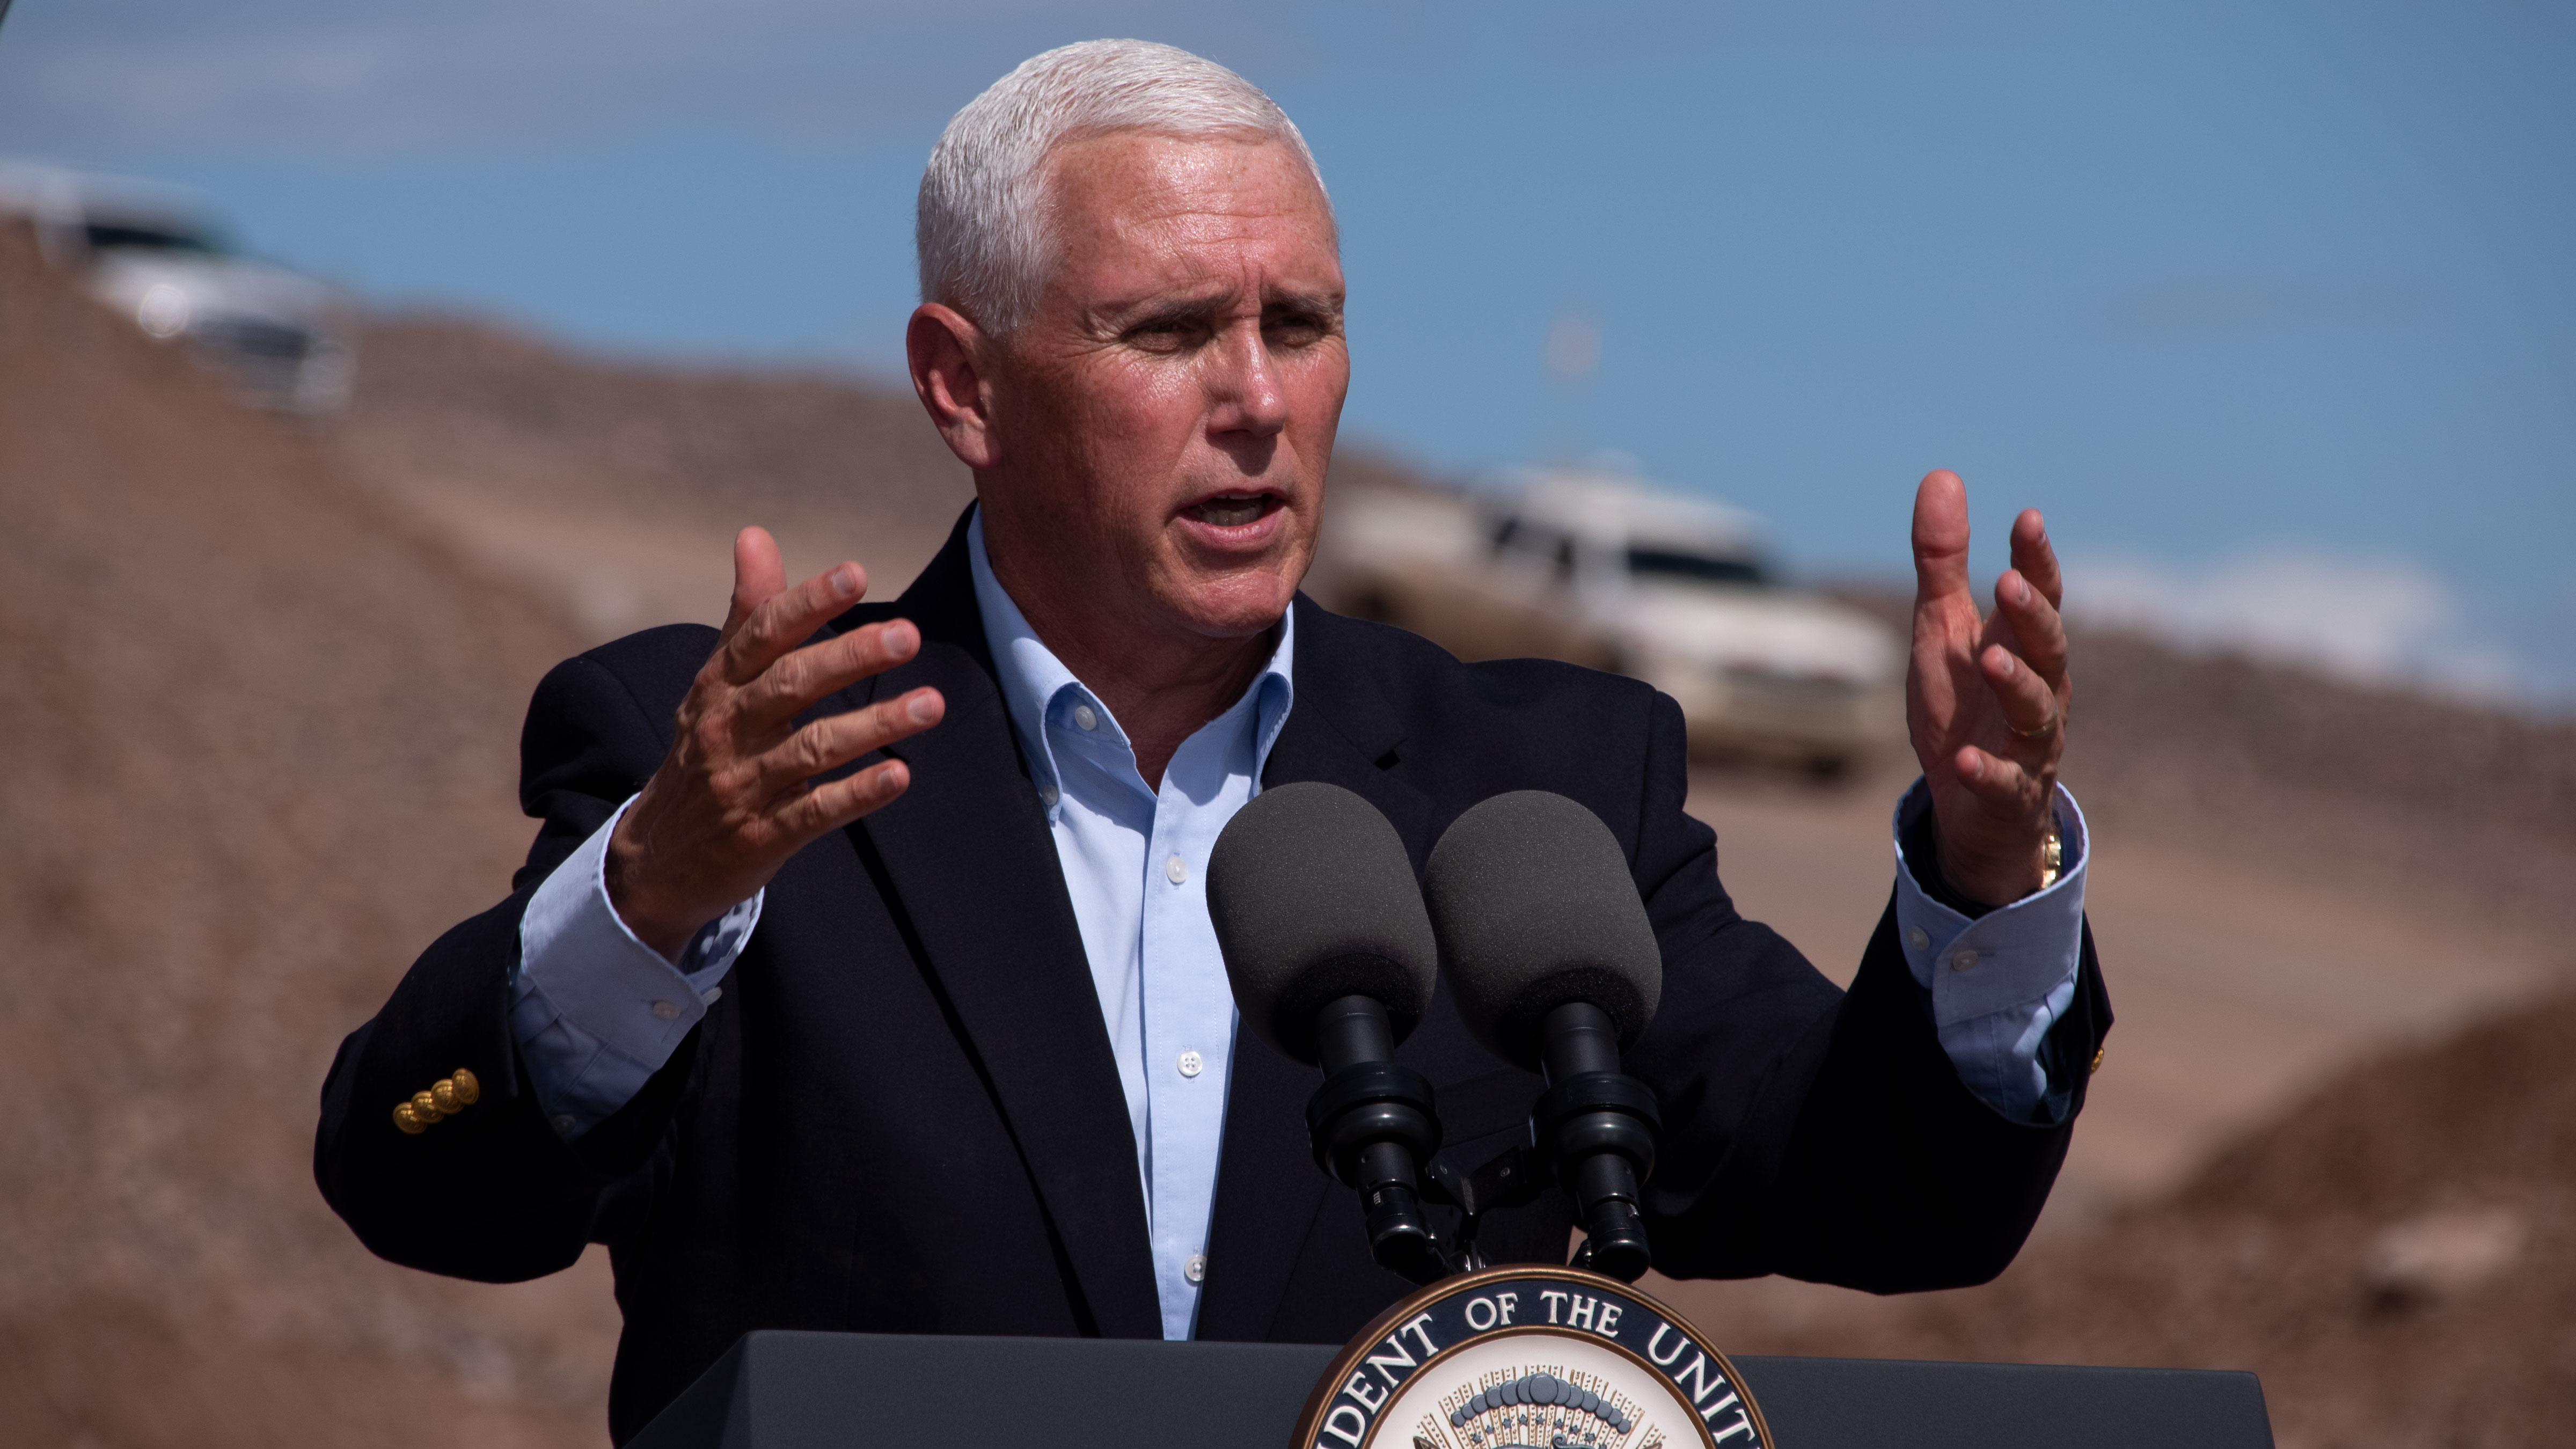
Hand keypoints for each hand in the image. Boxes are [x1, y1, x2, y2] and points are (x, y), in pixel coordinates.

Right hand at [605, 527, 945, 957]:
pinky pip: (813, 813)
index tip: (855, 573)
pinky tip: (899, 776)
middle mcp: (725, 731)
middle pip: (789, 686)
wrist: (654, 861)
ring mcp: (741, 787)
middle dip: (848, 657)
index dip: (807, 603)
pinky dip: (856, 795)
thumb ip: (748, 614)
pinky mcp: (760, 839)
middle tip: (908, 635)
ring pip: (812, 749)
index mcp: (716, 686)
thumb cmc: (704, 752)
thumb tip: (755, 533)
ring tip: (931, 704)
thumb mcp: (716, 684)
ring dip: (874, 725)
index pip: (761, 635)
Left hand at [1905, 471, 2070, 906]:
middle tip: (2009, 582)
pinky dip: (1989, 771)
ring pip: (2036, 711)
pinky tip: (1967, 761)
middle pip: (2048, 647)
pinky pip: (2005, 782)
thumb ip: (1942, 561)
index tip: (2026, 519)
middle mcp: (2038, 688)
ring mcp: (2028, 742)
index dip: (2036, 559)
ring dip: (2017, 684)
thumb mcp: (1942, 628)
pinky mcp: (2009, 791)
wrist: (1973, 804)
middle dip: (2033, 616)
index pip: (2039, 596)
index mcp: (2021, 645)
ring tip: (1990, 660)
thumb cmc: (1965, 704)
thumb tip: (1942, 475)